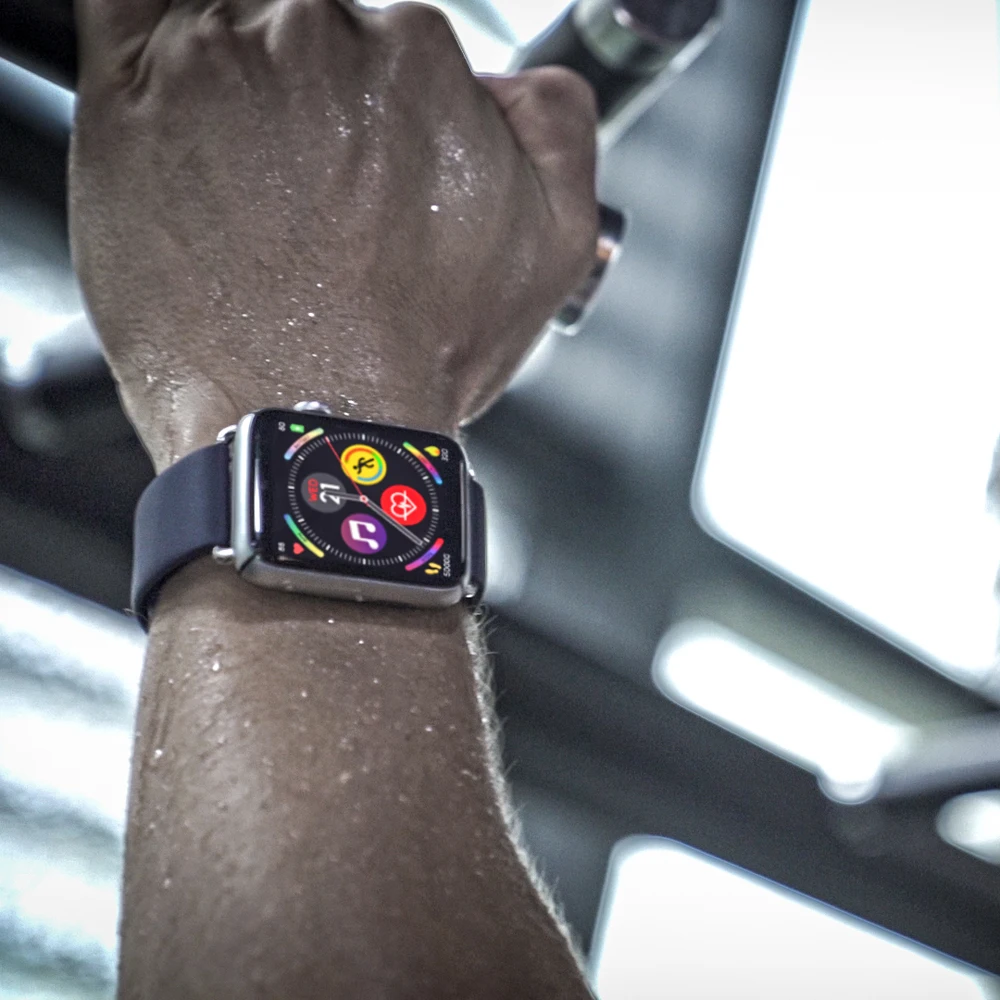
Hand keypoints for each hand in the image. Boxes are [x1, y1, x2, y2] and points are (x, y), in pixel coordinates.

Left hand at [69, 0, 597, 470]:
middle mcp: (318, 39)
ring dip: (234, 82)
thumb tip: (520, 81)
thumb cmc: (413, 357)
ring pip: (222, 19)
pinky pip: (118, 8)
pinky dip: (141, 31)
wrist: (311, 427)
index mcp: (418, 60)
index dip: (378, 110)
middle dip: (311, 97)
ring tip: (245, 188)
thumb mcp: (555, 246)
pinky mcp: (125, 95)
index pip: (386, 42)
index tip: (365, 163)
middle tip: (308, 189)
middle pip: (307, 25)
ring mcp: (215, 61)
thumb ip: (557, 126)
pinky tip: (167, 101)